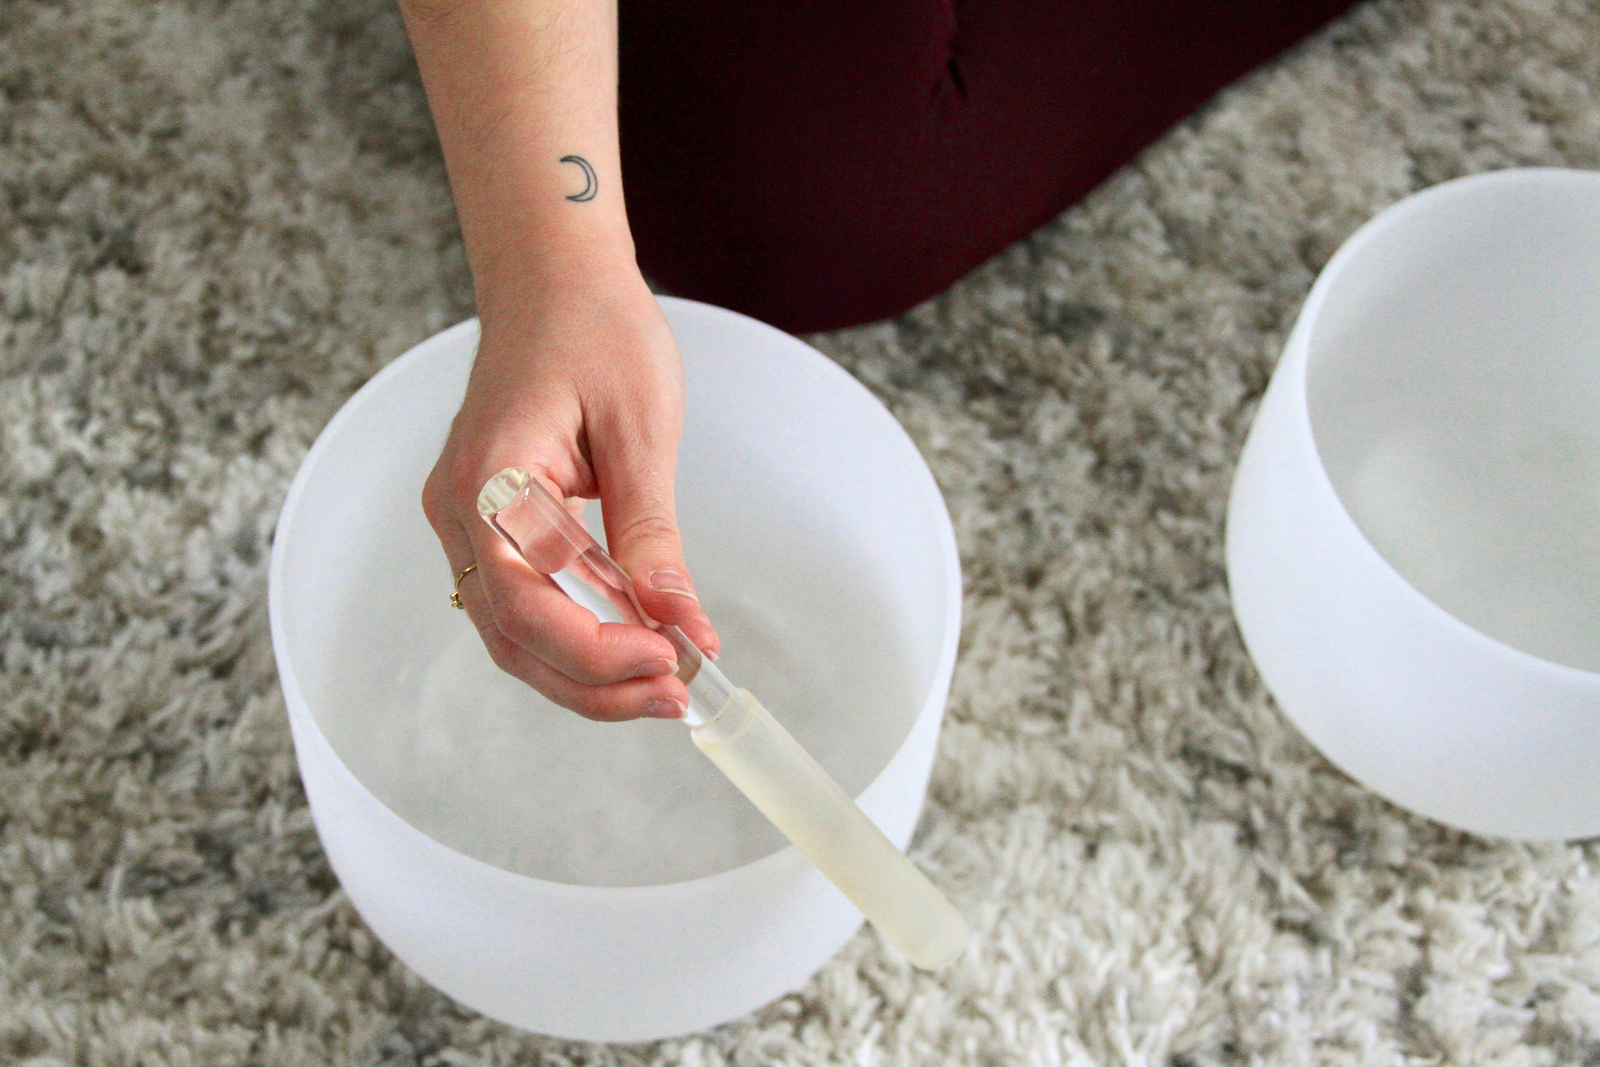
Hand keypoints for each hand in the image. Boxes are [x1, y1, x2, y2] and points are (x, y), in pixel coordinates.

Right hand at [423, 267, 719, 720]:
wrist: (554, 278)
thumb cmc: (595, 330)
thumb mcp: (640, 432)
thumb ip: (651, 536)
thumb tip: (681, 625)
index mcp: (488, 482)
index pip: (527, 606)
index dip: (596, 652)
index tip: (669, 660)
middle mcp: (458, 511)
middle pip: (513, 638)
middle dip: (595, 682)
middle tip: (675, 693)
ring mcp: (464, 519)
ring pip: (513, 633)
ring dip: (585, 671)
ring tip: (661, 680)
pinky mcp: (486, 521)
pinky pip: (521, 601)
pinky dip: (573, 635)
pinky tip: (631, 640)